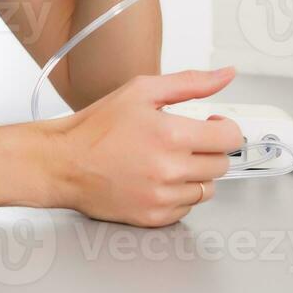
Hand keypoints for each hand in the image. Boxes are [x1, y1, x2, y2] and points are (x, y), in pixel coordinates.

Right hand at [36, 67, 241, 227]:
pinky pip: (186, 208)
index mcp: (171, 134)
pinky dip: (177, 194)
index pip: (230, 138)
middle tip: (182, 141)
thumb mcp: (141, 91)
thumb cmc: (96, 128)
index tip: (211, 125)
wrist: (63, 162)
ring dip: (194, 174)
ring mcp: (163, 197)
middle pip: (221, 164)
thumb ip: (190, 83)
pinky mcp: (154, 217)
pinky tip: (155, 179)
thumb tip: (225, 76)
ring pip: (207, 188)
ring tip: (166, 160)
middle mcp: (171, 169)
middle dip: (207, 149)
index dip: (224, 128)